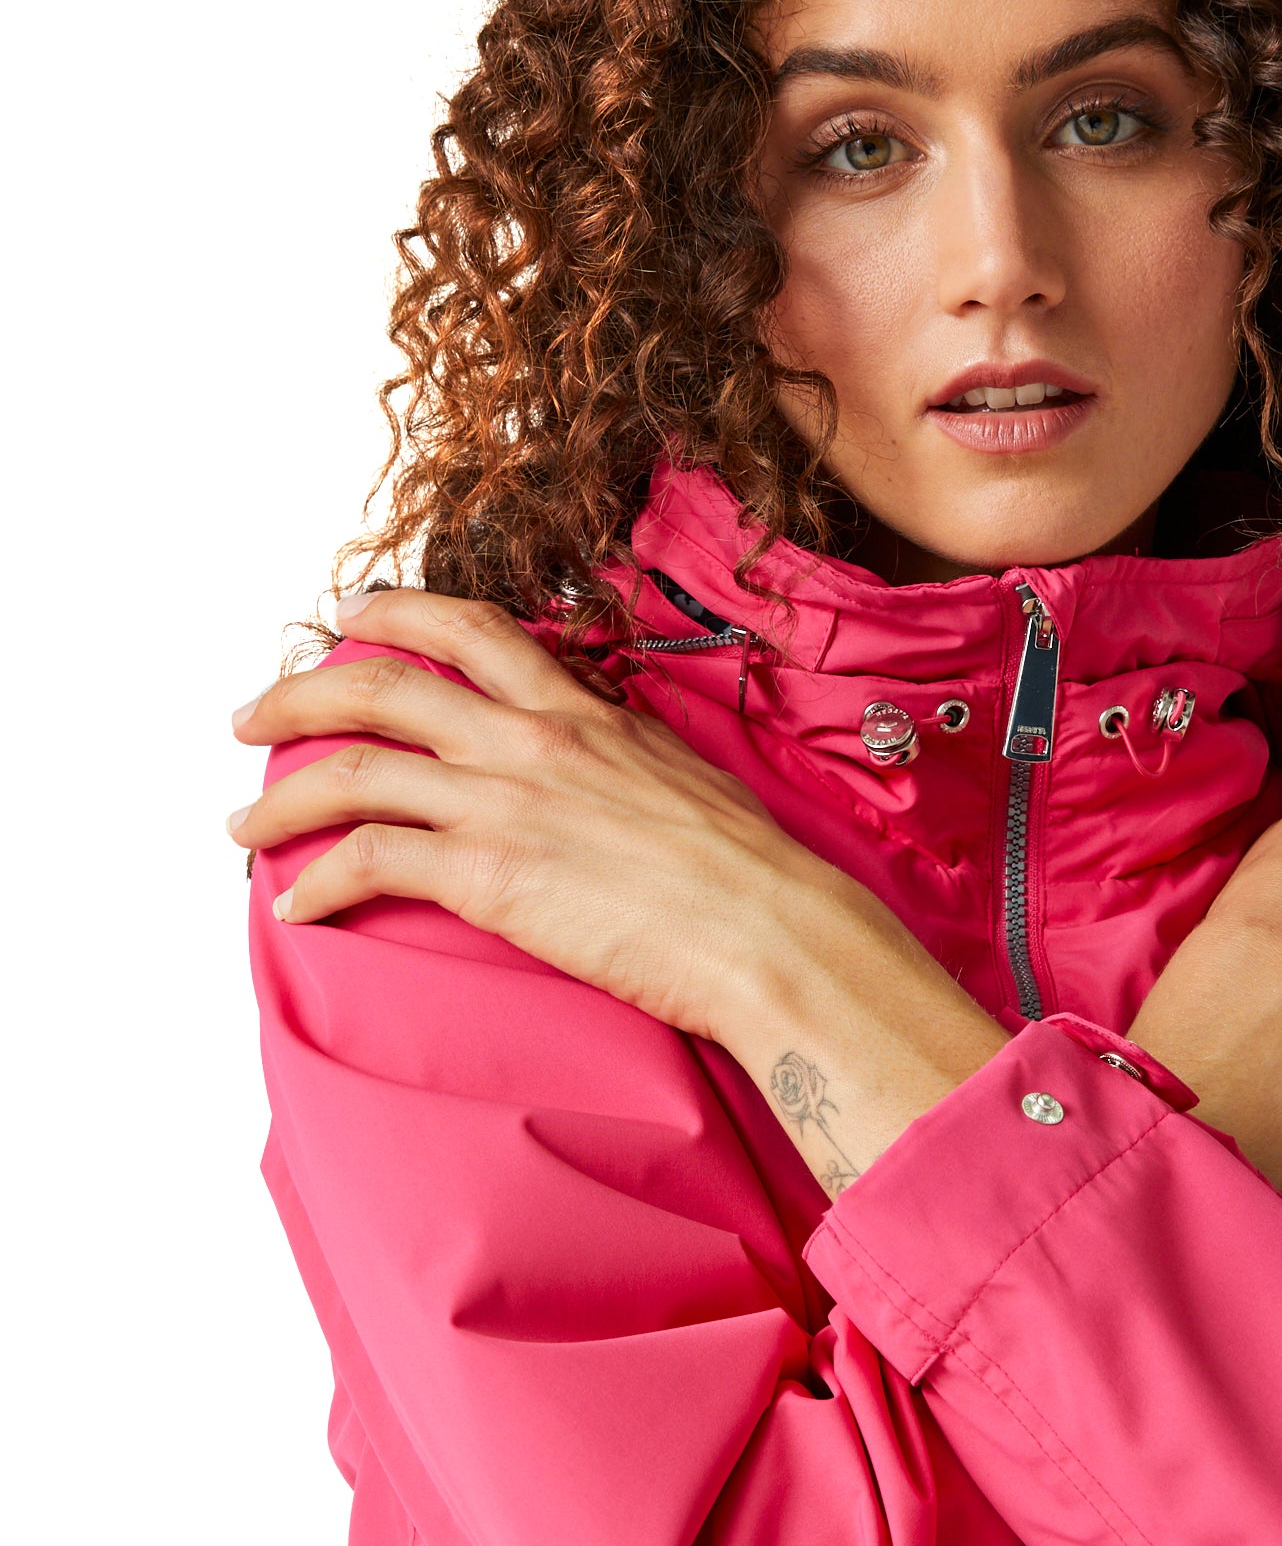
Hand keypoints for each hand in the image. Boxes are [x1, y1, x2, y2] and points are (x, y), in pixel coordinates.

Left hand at [230, 590, 1003, 1190]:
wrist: (774, 930)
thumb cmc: (751, 873)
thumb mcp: (685, 779)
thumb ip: (622, 759)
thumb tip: (602, 767)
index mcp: (583, 709)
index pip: (472, 628)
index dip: (395, 615)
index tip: (353, 619)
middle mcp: (532, 738)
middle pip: (381, 683)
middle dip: (297, 691)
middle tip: (253, 715)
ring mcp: (505, 801)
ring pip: (351, 767)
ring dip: (279, 794)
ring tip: (243, 822)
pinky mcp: (487, 874)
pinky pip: (368, 861)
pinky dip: (316, 879)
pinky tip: (299, 903)